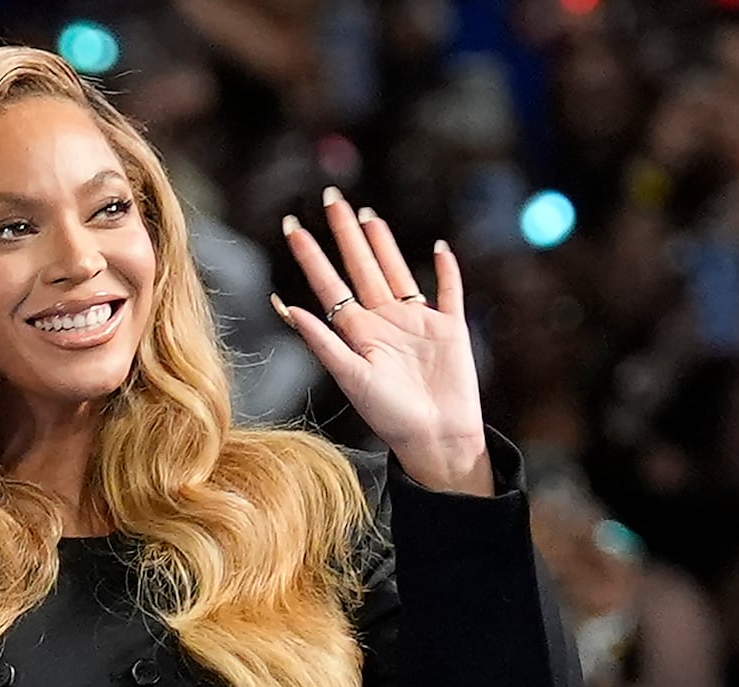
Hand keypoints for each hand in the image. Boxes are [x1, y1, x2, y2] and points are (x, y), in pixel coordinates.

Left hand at [272, 187, 492, 495]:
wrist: (436, 438)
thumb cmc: (390, 416)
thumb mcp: (351, 378)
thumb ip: (322, 342)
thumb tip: (288, 307)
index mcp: (357, 332)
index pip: (329, 284)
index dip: (311, 254)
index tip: (291, 225)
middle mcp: (383, 321)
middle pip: (361, 266)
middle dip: (345, 232)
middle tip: (330, 197)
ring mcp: (416, 322)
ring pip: (397, 271)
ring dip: (384, 243)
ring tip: (368, 215)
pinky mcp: (450, 329)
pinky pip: (449, 292)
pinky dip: (447, 270)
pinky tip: (439, 248)